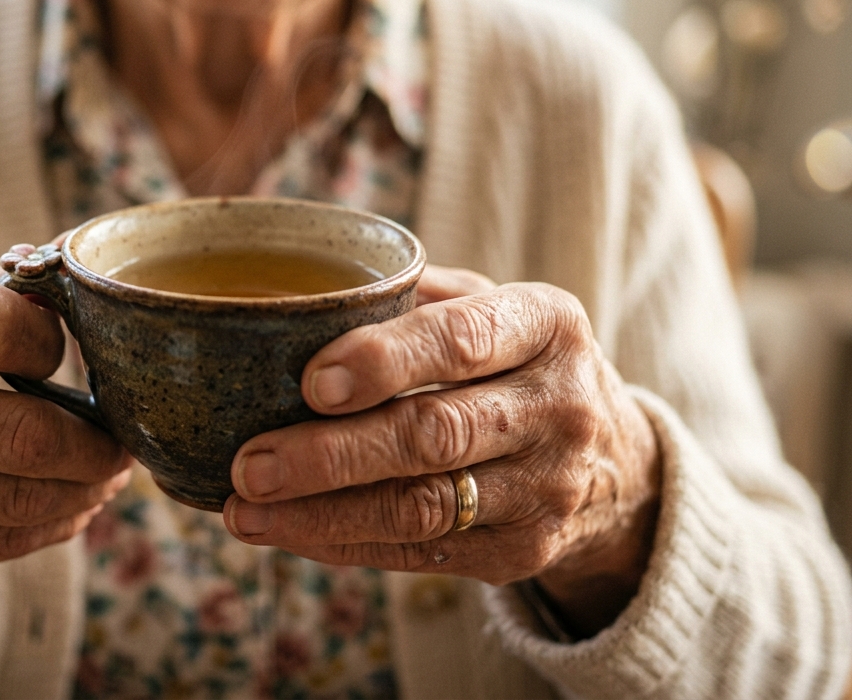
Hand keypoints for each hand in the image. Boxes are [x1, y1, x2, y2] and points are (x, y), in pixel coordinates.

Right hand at [0, 276, 130, 644]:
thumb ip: (2, 298)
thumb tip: (89, 288)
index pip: (3, 327)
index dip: (53, 344)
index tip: (67, 355)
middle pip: (27, 435)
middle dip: (97, 443)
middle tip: (125, 438)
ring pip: (27, 497)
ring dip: (87, 486)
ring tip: (108, 469)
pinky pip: (9, 540)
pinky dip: (58, 521)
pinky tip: (74, 501)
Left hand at [223, 267, 661, 636]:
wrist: (608, 456)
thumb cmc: (510, 361)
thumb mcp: (486, 306)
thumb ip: (409, 297)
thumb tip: (289, 304)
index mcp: (548, 324)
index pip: (462, 341)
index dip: (385, 362)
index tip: (311, 382)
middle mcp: (561, 407)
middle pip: (434, 436)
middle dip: (332, 454)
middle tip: (250, 463)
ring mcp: (548, 488)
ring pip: (422, 509)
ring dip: (322, 514)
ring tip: (244, 509)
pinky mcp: (525, 552)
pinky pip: (420, 554)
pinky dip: (344, 544)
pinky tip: (287, 532)